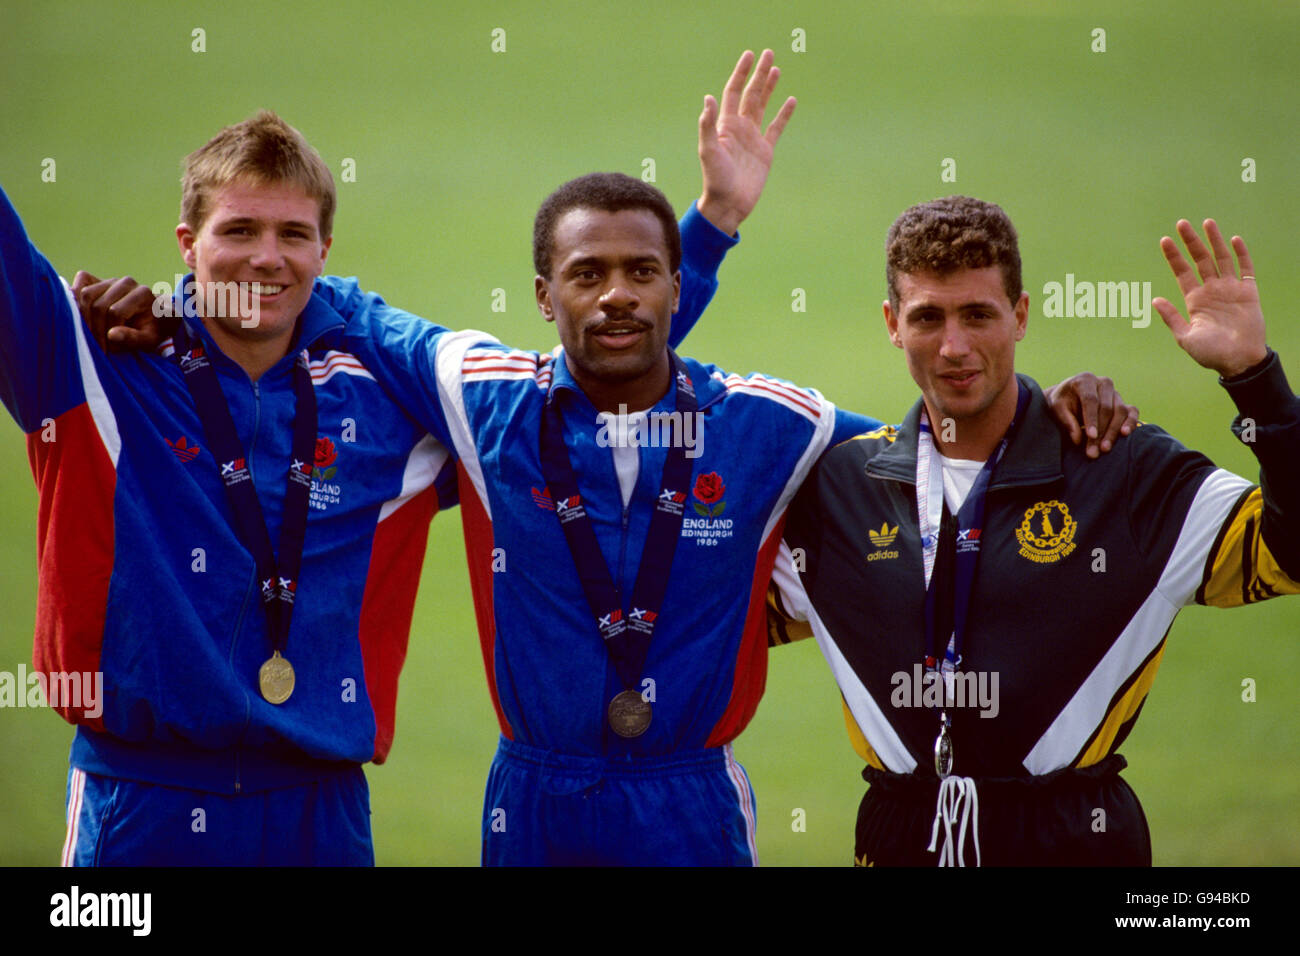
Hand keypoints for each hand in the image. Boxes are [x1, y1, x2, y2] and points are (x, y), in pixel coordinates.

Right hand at [71, 271, 172, 352]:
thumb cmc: (151, 331)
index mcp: (142, 294)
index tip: (108, 351)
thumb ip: (132, 338)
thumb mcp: (148, 340)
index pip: (115, 313)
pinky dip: (75, 295)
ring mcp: (111, 280)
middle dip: (95, 329)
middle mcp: (127, 283)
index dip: (108, 333)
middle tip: (97, 347)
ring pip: (87, 295)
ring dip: (83, 318)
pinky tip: (77, 315)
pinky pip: (81, 280)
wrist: (152, 318)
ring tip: (90, 336)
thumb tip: (111, 335)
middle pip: (99, 305)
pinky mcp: (100, 279)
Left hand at [696, 49, 795, 235]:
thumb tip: (708, 98)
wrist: (729, 204)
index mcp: (725, 125)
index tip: (749, 56)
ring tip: (776, 69)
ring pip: (763, 106)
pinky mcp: (765, 151)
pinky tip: (791, 100)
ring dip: (769, 88)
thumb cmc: (715, 179)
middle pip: (750, 94)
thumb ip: (708, 125)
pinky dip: (784, 114)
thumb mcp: (708, 151)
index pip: (733, 92)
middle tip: (768, 53)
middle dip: (759, 74)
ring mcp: (753, 138)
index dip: (741, 74)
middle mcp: (739, 128)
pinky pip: (776, 127)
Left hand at [1043, 373, 1138, 457]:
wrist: (1068, 398)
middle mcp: (1103, 383)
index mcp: (1085, 380)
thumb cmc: (1061, 403)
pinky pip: (1132, 412)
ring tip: (1105, 449)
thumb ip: (1066, 421)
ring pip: (1120, 412)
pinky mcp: (1124, 403)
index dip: (1091, 419)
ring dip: (1113, 432)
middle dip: (1101, 431)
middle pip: (1106, 409)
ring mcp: (1115, 393)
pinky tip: (1125, 434)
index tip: (1090, 436)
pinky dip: (1131, 423)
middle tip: (1094, 451)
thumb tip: (1078, 439)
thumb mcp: (1056, 408)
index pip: (1091, 400)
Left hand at [1153, 219, 1266, 377]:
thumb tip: (1154, 301)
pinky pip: (1245, 268)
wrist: (1238, 360)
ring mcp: (1230, 289)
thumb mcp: (1184, 337)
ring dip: (1214, 241)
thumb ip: (1171, 318)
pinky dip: (1240, 254)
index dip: (1174, 256)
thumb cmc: (1210, 353)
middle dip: (1191, 242)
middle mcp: (1211, 290)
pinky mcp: (1248, 292)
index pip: (1182, 272)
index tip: (1164, 240)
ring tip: (1207, 223)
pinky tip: (1233, 240)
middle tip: (1181, 223)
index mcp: (1194, 299)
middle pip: (1200, 260)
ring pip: (1221, 258)